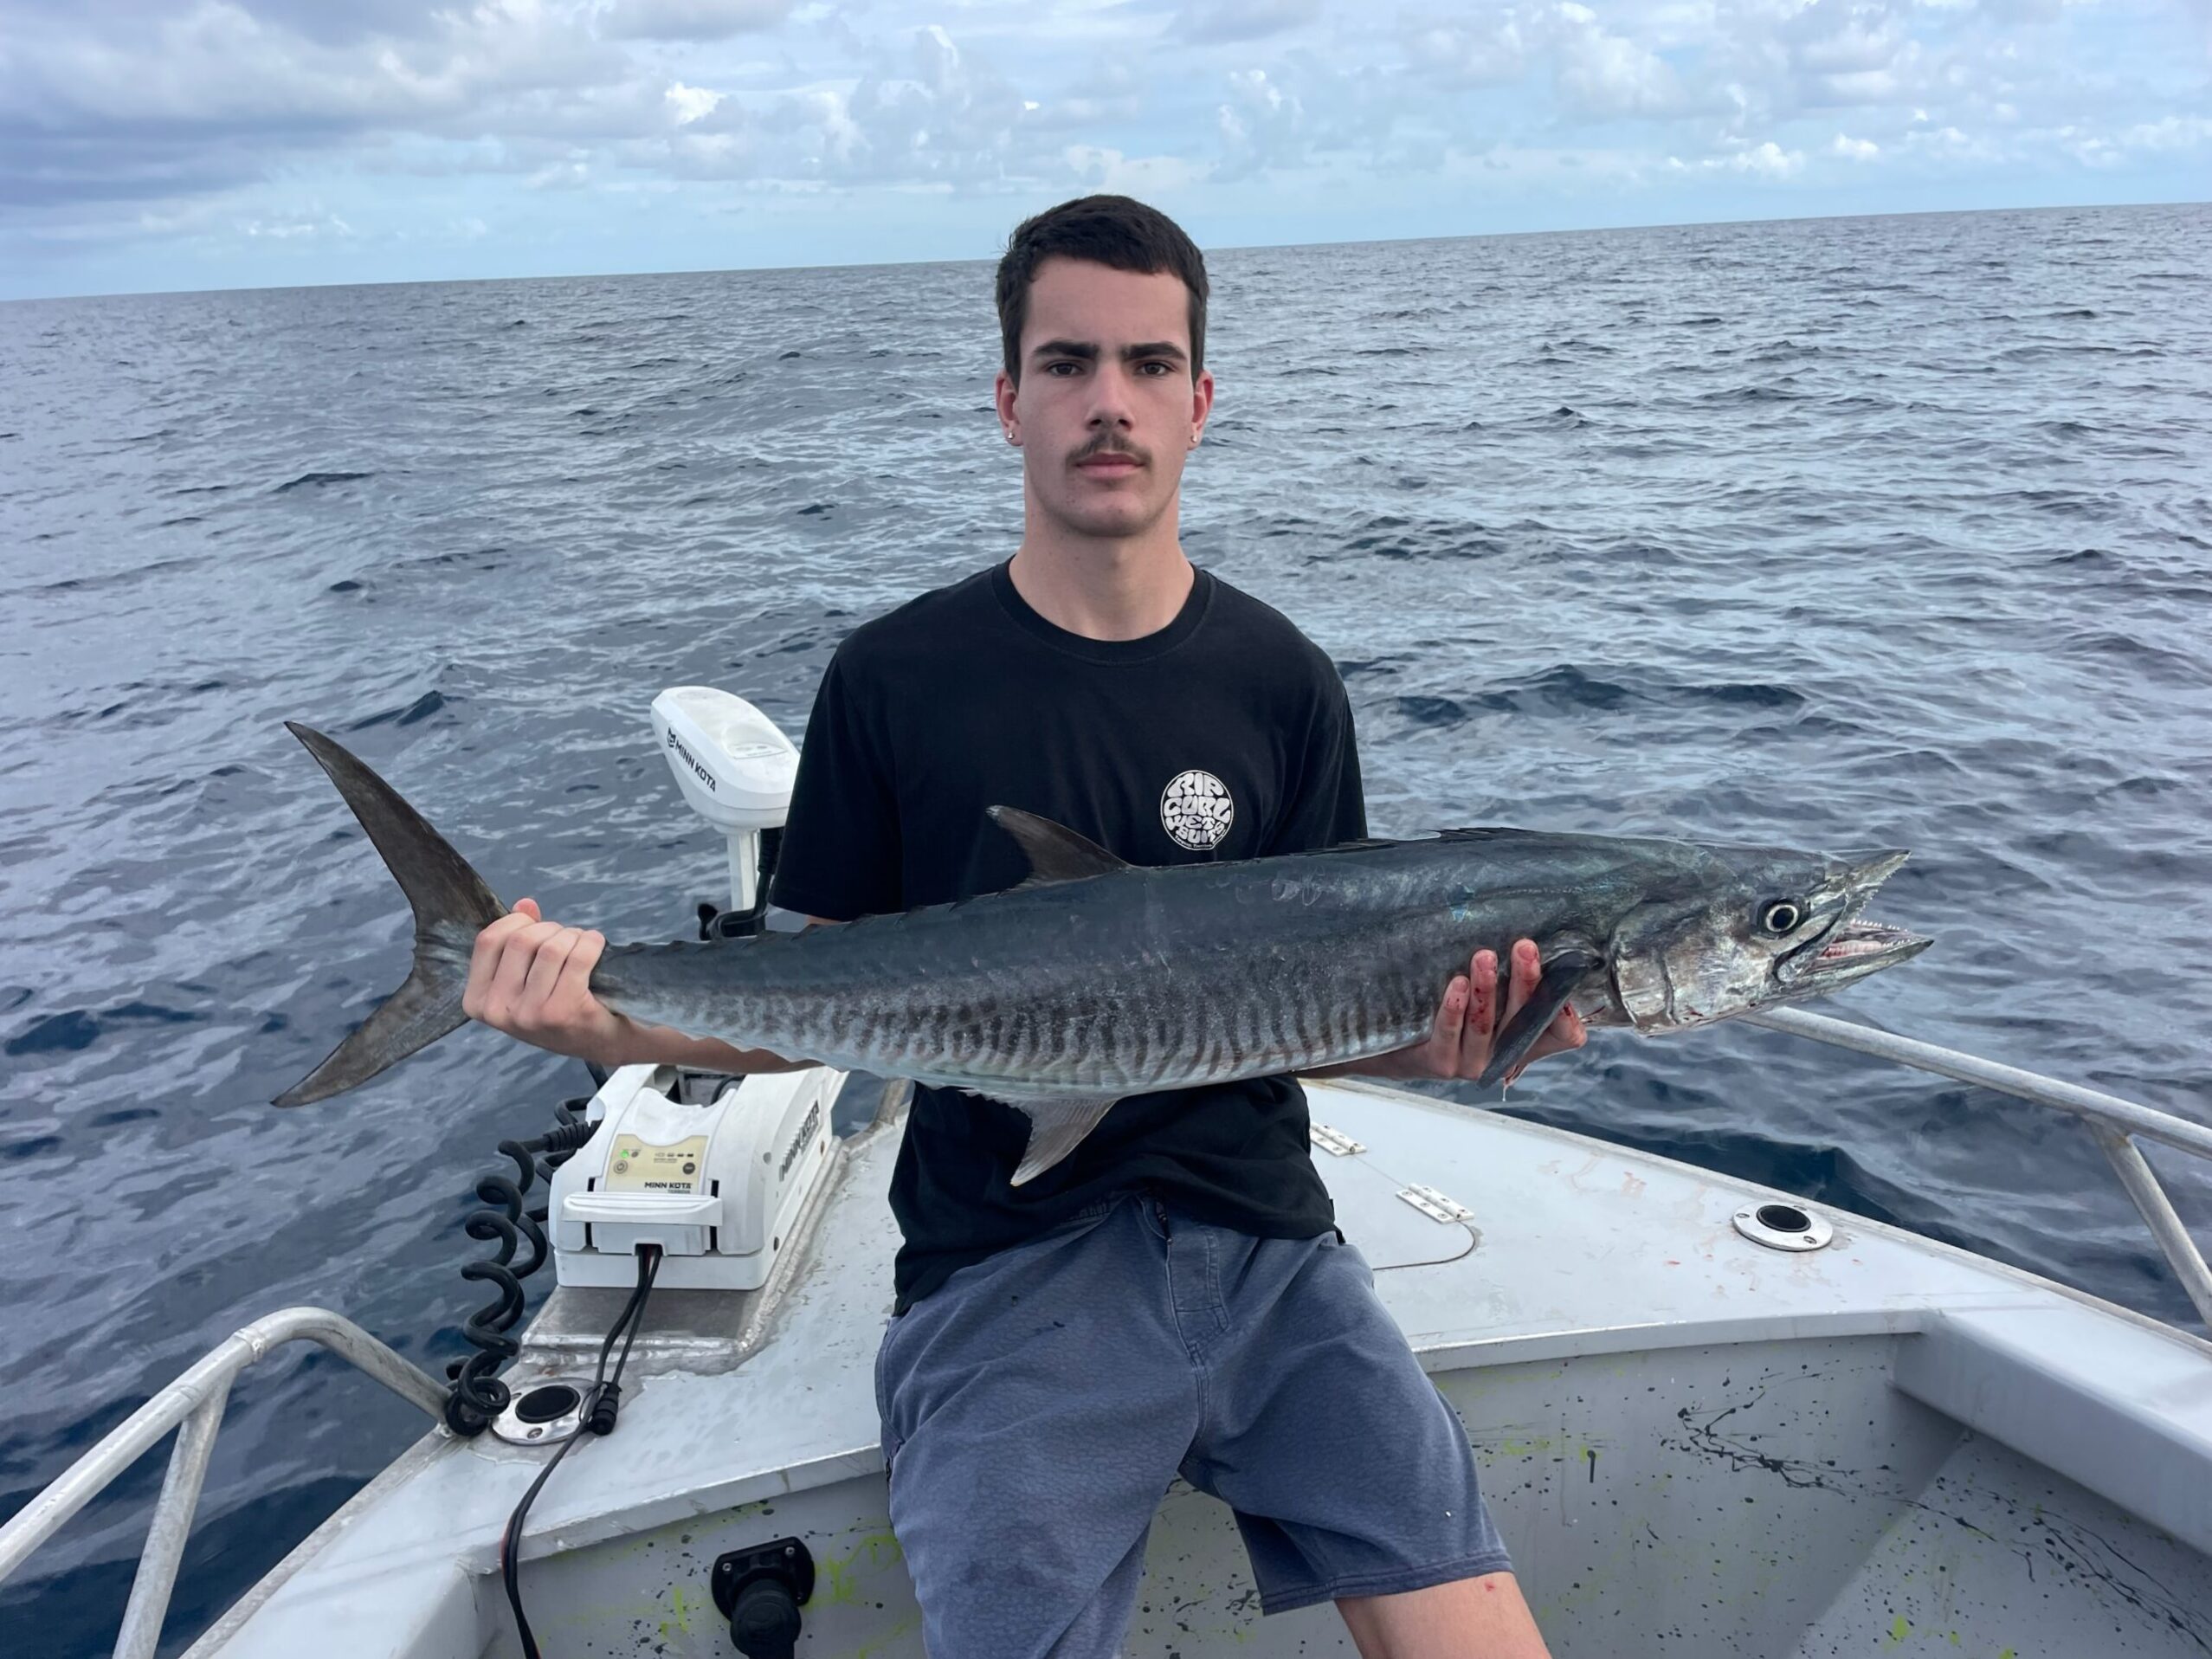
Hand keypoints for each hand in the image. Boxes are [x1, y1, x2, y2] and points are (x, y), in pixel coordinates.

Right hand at [462, 898, 638, 1065]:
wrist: (602, 1042)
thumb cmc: (560, 1006)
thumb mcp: (527, 980)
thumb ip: (518, 941)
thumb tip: (525, 904)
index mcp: (478, 1002)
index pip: (488, 941)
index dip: (516, 923)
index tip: (537, 929)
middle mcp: (499, 1011)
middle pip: (521, 940)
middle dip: (550, 929)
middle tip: (567, 939)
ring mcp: (530, 1014)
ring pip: (550, 947)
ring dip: (573, 936)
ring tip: (582, 945)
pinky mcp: (563, 1012)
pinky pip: (578, 957)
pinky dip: (591, 943)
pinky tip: (597, 947)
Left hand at [1369, 938, 1587, 1085]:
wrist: (1403, 1046)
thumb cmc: (1455, 1012)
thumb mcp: (1491, 998)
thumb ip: (1512, 982)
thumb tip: (1530, 941)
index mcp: (1525, 1041)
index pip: (1563, 1036)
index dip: (1568, 1017)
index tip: (1562, 981)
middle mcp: (1504, 1056)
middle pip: (1523, 1021)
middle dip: (1525, 981)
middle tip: (1525, 947)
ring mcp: (1473, 1064)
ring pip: (1484, 1025)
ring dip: (1486, 989)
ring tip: (1484, 957)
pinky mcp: (1441, 1064)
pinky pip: (1449, 1034)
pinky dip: (1453, 1008)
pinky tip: (1456, 984)